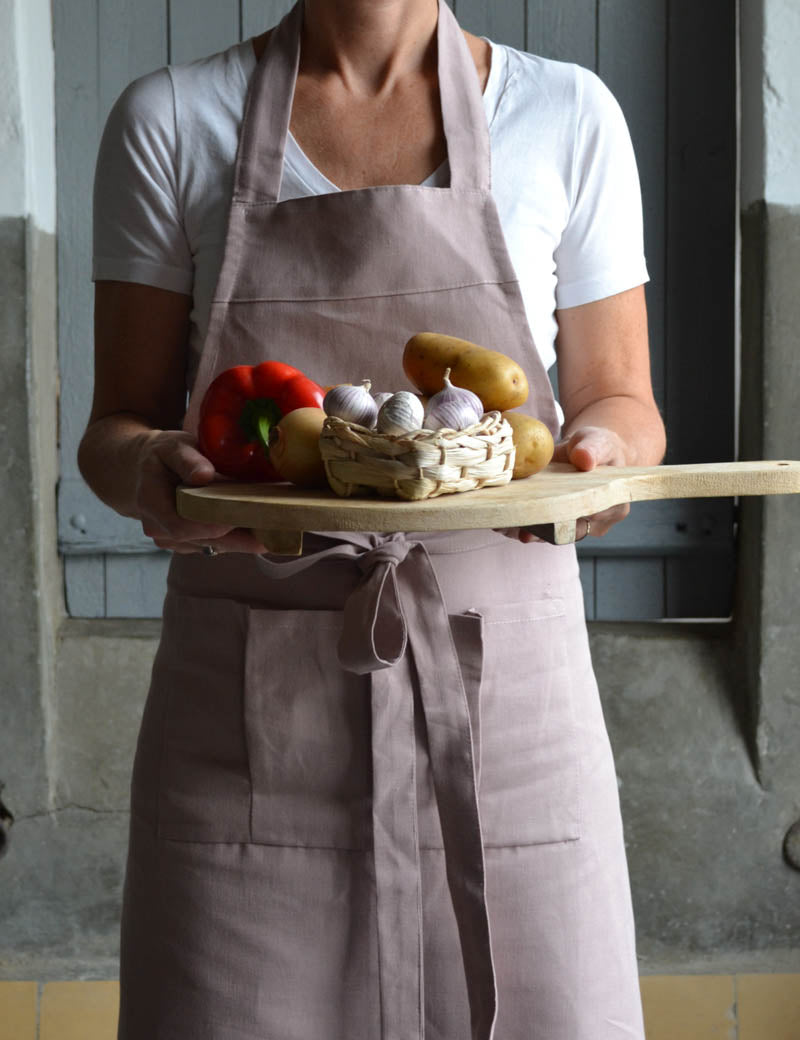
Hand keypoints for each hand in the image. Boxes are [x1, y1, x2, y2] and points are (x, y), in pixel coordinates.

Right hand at [133, 430, 264, 553]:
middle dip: (241, 539)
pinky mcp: (185, 544)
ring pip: (213, 546)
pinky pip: (213, 545)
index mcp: (152, 503)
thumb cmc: (161, 455)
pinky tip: (258, 528)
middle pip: (205, 541)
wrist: (142, 471)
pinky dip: (235, 537)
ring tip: (276, 531)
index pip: (183, 526)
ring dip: (242, 541)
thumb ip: (187, 460)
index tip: (245, 516)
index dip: (214, 525)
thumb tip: (203, 475)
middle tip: (276, 533)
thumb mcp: (171, 446)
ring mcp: (171, 540)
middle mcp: (159, 528)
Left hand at [496, 425, 630, 543]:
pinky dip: (519, 525)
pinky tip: (501, 521)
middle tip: (513, 526)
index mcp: (613, 505)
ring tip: (501, 524)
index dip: (566, 518)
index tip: (543, 516)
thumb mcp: (597, 441)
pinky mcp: (556, 525)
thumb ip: (592, 449)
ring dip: (524, 530)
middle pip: (566, 532)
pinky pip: (538, 530)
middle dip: (539, 530)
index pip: (589, 517)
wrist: (585, 452)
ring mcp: (574, 526)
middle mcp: (595, 523)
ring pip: (549, 535)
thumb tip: (584, 459)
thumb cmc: (596, 446)